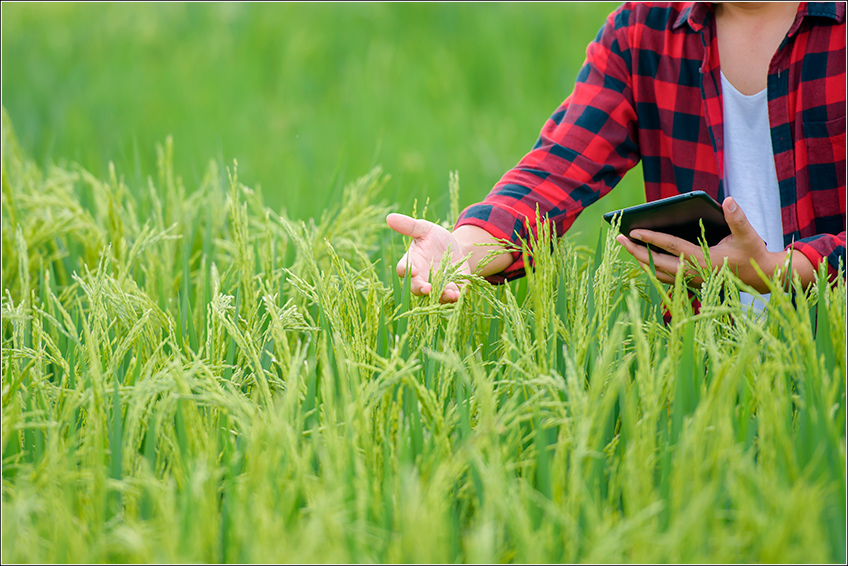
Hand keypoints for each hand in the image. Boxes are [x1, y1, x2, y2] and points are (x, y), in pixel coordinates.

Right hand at [386, 213, 470, 302]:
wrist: (457, 248)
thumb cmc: (436, 239)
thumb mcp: (425, 229)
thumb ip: (409, 226)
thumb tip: (389, 217)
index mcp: (411, 263)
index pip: (402, 269)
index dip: (405, 271)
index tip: (411, 270)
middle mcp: (421, 278)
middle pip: (416, 287)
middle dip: (421, 289)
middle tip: (427, 288)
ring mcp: (436, 286)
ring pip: (435, 296)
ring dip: (441, 295)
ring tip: (449, 292)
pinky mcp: (451, 290)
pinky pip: (451, 297)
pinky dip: (454, 296)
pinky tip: (458, 293)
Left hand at [615, 196, 814, 292]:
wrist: (762, 278)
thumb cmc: (753, 253)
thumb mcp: (748, 235)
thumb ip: (737, 218)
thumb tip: (728, 200)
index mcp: (703, 260)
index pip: (670, 248)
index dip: (651, 239)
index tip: (632, 231)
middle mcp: (693, 273)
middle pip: (657, 263)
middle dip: (636, 251)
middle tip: (619, 239)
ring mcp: (690, 280)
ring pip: (658, 273)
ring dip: (641, 260)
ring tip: (626, 247)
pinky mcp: (691, 283)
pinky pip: (665, 277)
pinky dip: (651, 267)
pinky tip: (642, 257)